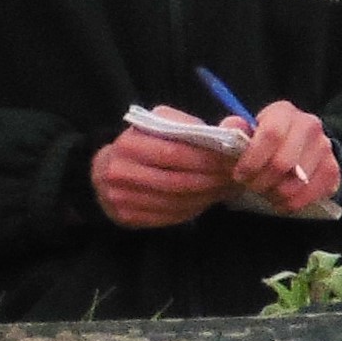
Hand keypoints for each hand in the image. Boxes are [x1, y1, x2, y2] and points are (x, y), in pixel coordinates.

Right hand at [91, 107, 243, 229]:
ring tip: (227, 188)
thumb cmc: (144, 144)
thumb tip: (235, 126)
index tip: (233, 160)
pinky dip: (195, 208)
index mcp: (129, 143)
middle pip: (178, 181)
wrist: (106, 171)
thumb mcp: (161, 124)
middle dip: (213, 180)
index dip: (209, 159)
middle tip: (235, 177)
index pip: (176, 153)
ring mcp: (120, 197)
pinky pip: (170, 216)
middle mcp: (120, 171)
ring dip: (208, 196)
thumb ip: (194, 125)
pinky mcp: (127, 217)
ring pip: (177, 201)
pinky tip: (208, 199)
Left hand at [229, 101, 341, 210]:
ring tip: (265, 192)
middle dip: (261, 181)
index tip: (240, 174)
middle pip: (283, 162)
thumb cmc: (263, 143)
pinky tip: (280, 200)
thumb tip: (233, 128)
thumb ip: (233, 130)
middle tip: (251, 186)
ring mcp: (324, 147)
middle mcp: (309, 125)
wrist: (297, 150)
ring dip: (275, 193)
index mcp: (283, 112)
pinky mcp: (332, 169)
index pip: (271, 134)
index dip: (252, 159)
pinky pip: (310, 194)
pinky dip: (291, 203)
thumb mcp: (244, 132)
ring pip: (297, 182)